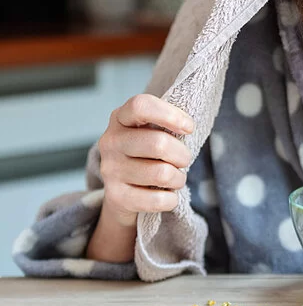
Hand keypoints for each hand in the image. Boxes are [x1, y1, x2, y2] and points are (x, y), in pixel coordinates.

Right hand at [97, 94, 194, 227]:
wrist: (124, 194)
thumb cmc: (148, 155)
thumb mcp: (154, 132)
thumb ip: (168, 123)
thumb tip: (189, 126)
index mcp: (120, 118)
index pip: (141, 106)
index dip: (169, 115)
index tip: (189, 127)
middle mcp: (110, 141)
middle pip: (158, 143)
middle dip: (182, 154)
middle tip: (183, 160)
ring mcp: (110, 170)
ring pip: (162, 173)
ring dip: (179, 178)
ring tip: (175, 178)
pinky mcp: (116, 196)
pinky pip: (157, 200)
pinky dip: (171, 199)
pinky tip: (167, 195)